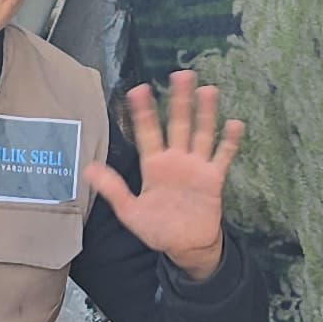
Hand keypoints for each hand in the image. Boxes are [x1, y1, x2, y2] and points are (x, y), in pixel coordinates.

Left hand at [84, 70, 242, 276]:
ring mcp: (196, 166)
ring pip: (201, 133)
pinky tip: (235, 124)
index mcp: (154, 165)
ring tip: (207, 90)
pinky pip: (222, 156)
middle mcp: (176, 160)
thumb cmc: (157, 229)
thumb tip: (87, 169)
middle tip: (180, 74)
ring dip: (205, 113)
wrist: (186, 247)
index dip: (143, 112)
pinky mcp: (213, 178)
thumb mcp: (130, 211)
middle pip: (178, 124)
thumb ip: (113, 189)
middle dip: (178, 100)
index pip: (148, 132)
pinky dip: (229, 141)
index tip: (138, 89)